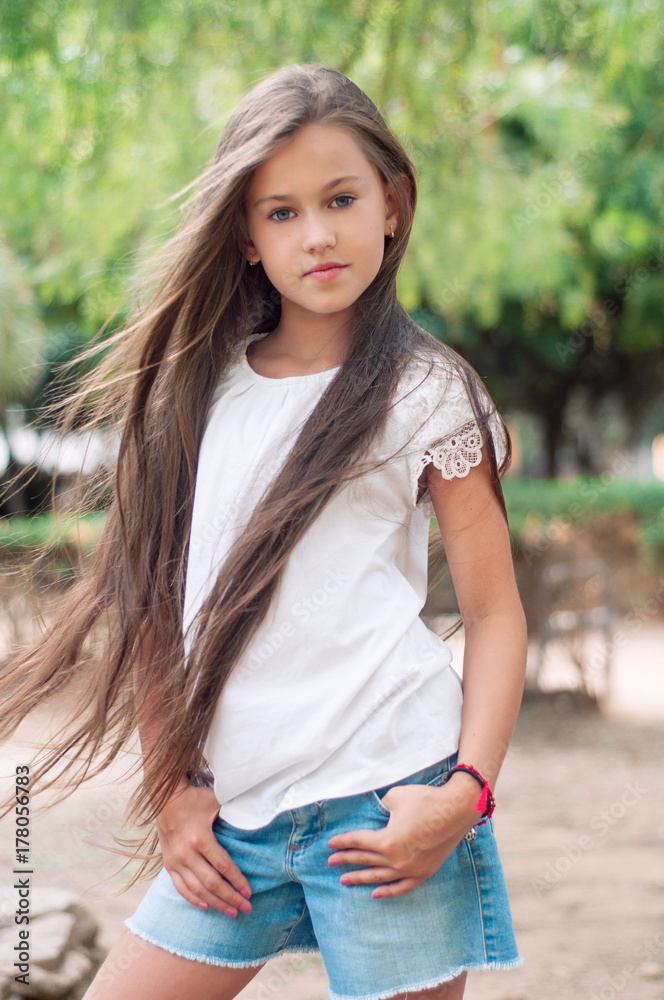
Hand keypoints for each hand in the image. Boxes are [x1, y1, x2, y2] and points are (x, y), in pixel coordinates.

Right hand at [156, 783, 251, 916]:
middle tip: (246, 908)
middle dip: (230, 897)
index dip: (237, 880)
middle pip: (212, 882)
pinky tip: (206, 906)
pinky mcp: (168, 864)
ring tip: (231, 912)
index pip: (223, 866)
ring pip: (197, 889)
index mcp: (200, 838)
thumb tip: (258, 811)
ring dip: (215, 903)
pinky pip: (180, 887)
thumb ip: (235, 808)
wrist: (165, 799)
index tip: (249, 892)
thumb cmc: (195, 799)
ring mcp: (176, 861)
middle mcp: (186, 853)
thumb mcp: (216, 800)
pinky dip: (193, 899)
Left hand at [327, 773, 479, 898]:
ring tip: (345, 880)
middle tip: (331, 863)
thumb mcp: (395, 797)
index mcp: (387, 841)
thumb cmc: (425, 800)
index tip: (330, 845)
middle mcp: (396, 860)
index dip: (343, 842)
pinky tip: (375, 893)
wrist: (457, 809)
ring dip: (361, 878)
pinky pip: (402, 887)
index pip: (358, 842)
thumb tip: (378, 812)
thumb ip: (382, 808)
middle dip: (346, 860)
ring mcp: (411, 869)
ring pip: (380, 877)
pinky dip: (388, 891)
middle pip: (365, 860)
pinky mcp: (424, 872)